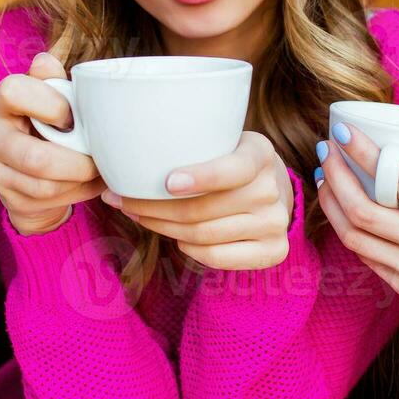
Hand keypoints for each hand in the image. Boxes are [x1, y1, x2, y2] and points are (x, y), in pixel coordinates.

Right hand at [0, 52, 105, 235]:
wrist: (31, 167)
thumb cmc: (50, 122)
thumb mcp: (53, 96)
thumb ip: (53, 80)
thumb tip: (45, 61)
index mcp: (2, 99)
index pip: (15, 92)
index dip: (52, 105)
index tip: (73, 117)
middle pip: (36, 158)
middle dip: (78, 163)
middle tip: (97, 158)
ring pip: (45, 186)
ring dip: (80, 181)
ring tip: (96, 170)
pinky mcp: (6, 197)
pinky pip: (46, 201)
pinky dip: (75, 193)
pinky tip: (86, 183)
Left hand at [102, 131, 293, 270]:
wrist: (273, 189)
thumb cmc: (229, 162)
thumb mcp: (221, 142)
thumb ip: (191, 145)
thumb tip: (128, 151)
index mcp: (261, 153)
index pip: (234, 169)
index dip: (202, 177)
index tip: (167, 182)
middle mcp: (272, 189)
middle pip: (204, 209)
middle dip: (154, 207)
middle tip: (122, 200)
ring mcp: (276, 222)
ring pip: (204, 235)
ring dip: (162, 227)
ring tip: (137, 215)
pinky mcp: (274, 251)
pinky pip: (217, 256)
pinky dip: (189, 249)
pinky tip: (175, 237)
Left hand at [316, 122, 398, 366]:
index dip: (363, 152)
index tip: (343, 129)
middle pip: (364, 209)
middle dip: (335, 174)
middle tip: (326, 149)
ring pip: (356, 236)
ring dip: (333, 204)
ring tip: (325, 179)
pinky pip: (369, 259)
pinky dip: (350, 232)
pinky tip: (344, 214)